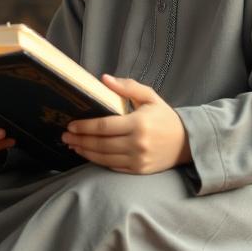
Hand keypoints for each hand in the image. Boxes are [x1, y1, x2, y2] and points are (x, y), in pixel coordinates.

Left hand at [61, 75, 191, 173]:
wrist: (186, 142)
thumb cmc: (165, 117)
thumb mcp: (150, 96)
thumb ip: (127, 87)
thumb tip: (103, 79)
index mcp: (138, 123)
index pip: (104, 126)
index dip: (85, 127)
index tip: (71, 125)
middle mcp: (136, 144)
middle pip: (100, 144)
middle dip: (79, 140)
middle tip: (65, 136)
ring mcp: (137, 160)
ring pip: (103, 158)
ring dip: (85, 152)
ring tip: (72, 145)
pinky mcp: (138, 171)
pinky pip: (112, 167)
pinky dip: (97, 161)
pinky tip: (88, 154)